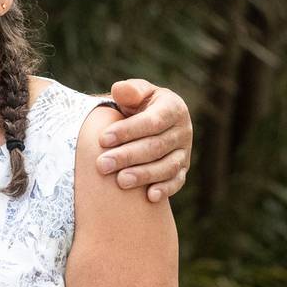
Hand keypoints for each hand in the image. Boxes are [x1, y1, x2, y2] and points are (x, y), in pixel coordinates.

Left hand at [99, 79, 192, 201]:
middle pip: (156, 146)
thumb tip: (120, 90)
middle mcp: (183, 130)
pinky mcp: (182, 170)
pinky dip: (165, 189)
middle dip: (127, 156)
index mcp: (173, 107)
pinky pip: (176, 181)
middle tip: (102, 165)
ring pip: (167, 166)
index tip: (102, 140)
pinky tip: (150, 197)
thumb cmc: (136, 105)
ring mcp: (184, 152)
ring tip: (119, 181)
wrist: (145, 122)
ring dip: (143, 175)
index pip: (152, 121)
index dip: (127, 131)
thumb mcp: (134, 93)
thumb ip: (129, 91)